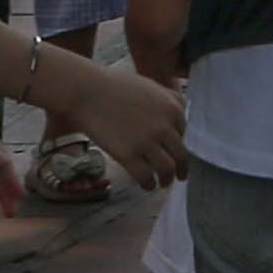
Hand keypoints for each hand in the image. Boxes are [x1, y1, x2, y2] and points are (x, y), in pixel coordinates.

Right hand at [47, 52, 187, 186]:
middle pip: (180, 155)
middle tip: (180, 176)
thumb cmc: (116, 86)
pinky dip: (149, 184)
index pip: (183, 133)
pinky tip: (147, 186)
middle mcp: (165, 127)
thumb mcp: (151, 86)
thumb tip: (180, 107)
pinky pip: (145, 177)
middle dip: (181, 169)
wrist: (89, 93)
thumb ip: (168, 97)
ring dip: (166, 180)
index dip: (177, 144)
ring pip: (166, 170)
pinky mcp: (128, 156)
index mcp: (173, 108)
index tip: (172, 151)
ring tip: (162, 184)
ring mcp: (147, 143)